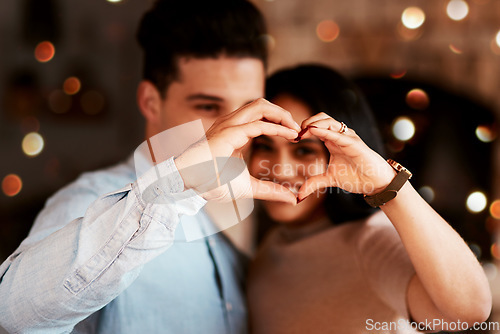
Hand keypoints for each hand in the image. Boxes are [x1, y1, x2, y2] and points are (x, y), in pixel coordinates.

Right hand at [174, 98, 300, 203]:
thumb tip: (292, 199)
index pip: (261, 115)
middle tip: (299, 129)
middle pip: (262, 104)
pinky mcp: (229, 133)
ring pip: (261, 106)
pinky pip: (258, 125)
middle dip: (283, 113)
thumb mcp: (248, 188)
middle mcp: (232, 123)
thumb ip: (270, 191)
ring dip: (282, 115)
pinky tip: (289, 136)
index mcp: (234, 131)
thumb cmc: (210, 182)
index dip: (280, 122)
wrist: (188, 183)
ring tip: (296, 130)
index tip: (295, 136)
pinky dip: (276, 128)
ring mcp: (229, 125)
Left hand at [296, 113, 395, 200]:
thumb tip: (299, 195)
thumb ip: (315, 183)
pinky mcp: (355, 144)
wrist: (376, 182)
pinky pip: (339, 135)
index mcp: (332, 141)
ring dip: (314, 123)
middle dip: (307, 121)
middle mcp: (340, 136)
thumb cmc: (356, 176)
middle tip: (296, 133)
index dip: (304, 129)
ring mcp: (348, 138)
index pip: (316, 126)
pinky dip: (326, 131)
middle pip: (322, 118)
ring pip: (330, 122)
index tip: (292, 138)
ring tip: (303, 130)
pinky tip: (314, 130)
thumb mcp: (330, 179)